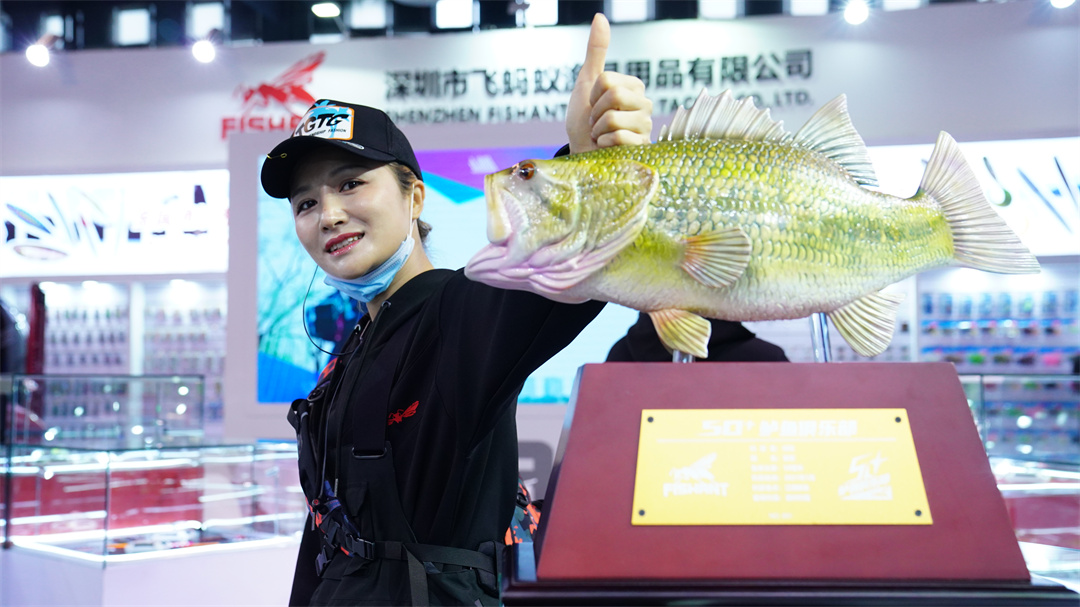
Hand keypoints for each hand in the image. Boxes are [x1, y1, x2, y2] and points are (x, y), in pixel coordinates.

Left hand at [566, 14, 652, 153]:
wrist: (582, 153)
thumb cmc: (583, 121)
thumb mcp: (587, 82)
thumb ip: (596, 51)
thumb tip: (600, 16)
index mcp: (634, 86)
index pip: (608, 80)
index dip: (592, 95)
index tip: (592, 106)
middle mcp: (644, 104)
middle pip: (613, 95)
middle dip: (594, 112)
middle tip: (596, 122)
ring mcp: (645, 127)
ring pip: (614, 118)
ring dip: (598, 129)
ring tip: (601, 135)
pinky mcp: (641, 147)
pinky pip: (618, 138)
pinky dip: (603, 144)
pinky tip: (607, 148)